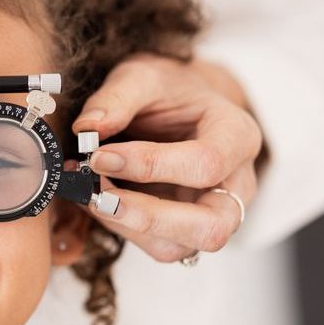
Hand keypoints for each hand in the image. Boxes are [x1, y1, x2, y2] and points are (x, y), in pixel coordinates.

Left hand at [72, 54, 261, 262]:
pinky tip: (98, 200)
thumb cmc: (167, 92)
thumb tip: (87, 129)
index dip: (150, 165)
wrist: (178, 106)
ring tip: (91, 193)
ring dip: (128, 227)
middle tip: (98, 195)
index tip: (100, 156)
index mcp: (237, 136)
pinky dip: (122, 229)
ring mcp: (215, 213)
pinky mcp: (186, 231)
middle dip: (147, 217)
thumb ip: (116, 98)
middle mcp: (236, 183)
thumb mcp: (142, 77)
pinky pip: (158, 247)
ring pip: (180, 247)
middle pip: (211, 226)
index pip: (206, 164)